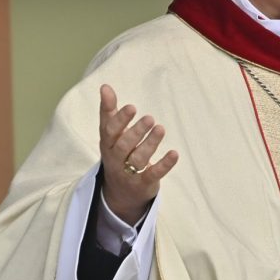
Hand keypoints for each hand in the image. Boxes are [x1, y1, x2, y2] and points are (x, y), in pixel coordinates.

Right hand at [99, 84, 178, 222]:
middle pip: (124, 146)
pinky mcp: (143, 183)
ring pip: (138, 159)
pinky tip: (174, 154)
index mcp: (107, 144)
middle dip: (136, 132)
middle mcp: (116, 159)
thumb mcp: (110, 134)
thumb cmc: (117, 153)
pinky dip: (164, 165)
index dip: (120, 119)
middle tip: (150, 118)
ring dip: (150, 144)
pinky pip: (153, 174)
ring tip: (160, 129)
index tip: (132, 107)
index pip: (110, 131)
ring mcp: (129, 173)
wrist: (120, 193)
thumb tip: (105, 86)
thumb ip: (109, 110)